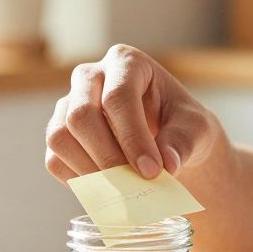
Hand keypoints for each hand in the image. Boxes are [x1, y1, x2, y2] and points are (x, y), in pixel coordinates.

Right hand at [45, 44, 222, 180]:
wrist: (168, 141)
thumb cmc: (182, 126)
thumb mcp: (197, 129)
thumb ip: (183, 142)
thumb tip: (168, 163)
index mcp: (126, 62)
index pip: (118, 97)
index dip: (132, 138)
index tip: (152, 171)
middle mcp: (90, 76)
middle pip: (80, 114)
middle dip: (108, 156)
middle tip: (135, 185)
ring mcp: (68, 105)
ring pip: (59, 136)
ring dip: (90, 170)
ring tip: (123, 189)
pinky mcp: (59, 135)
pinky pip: (55, 160)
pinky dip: (79, 181)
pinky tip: (108, 189)